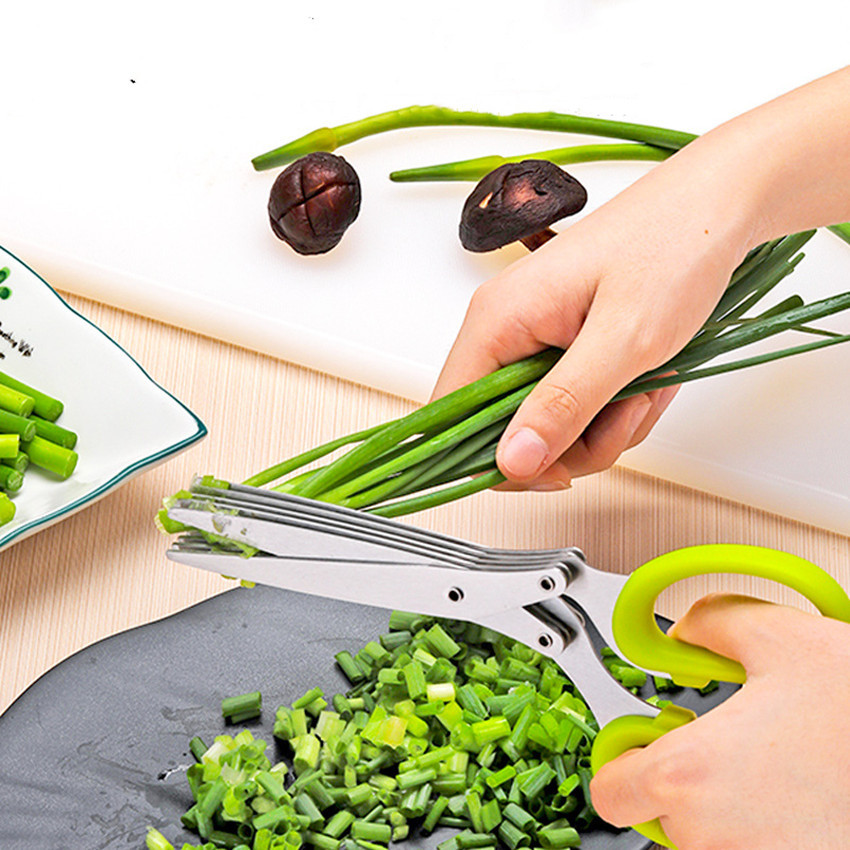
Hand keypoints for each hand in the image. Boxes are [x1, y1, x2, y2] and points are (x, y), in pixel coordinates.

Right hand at [432, 141, 756, 488]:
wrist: (720, 205)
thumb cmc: (674, 247)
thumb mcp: (622, 340)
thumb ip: (562, 405)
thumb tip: (511, 462)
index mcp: (497, 320)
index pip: (452, 414)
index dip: (495, 458)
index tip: (556, 470)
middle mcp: (505, 330)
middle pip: (507, 429)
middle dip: (573, 441)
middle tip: (623, 416)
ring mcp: (536, 337)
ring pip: (549, 424)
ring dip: (605, 425)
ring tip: (645, 386)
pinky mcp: (565, 344)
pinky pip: (576, 404)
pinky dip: (616, 407)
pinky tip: (647, 378)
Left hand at [590, 594, 849, 848]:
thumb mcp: (782, 637)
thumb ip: (712, 622)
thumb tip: (686, 630)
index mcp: (691, 774)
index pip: (610, 792)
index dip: (622, 760)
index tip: (644, 740)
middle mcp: (713, 837)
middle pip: (659, 817)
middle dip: (678, 782)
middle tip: (718, 749)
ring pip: (707, 839)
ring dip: (724, 808)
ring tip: (772, 768)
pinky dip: (763, 830)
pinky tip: (797, 796)